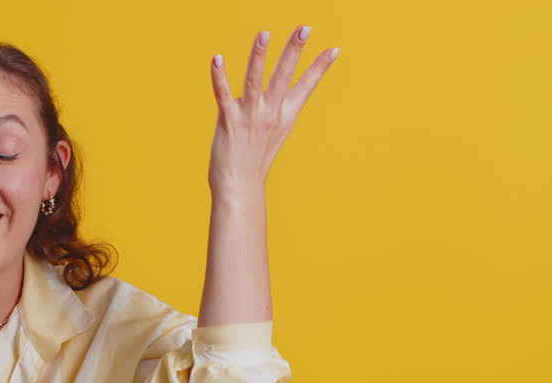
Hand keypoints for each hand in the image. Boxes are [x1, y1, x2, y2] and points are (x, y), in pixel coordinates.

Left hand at [207, 25, 338, 194]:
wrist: (240, 186)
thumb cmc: (255, 159)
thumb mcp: (273, 131)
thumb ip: (271, 108)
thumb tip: (264, 91)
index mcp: (285, 115)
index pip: (306, 86)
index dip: (319, 68)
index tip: (334, 49)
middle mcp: (271, 113)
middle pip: (284, 75)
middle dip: (294, 50)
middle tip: (305, 27)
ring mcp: (250, 117)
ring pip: (255, 80)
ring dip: (259, 56)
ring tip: (264, 33)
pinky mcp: (229, 121)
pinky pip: (223, 94)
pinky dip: (220, 76)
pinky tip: (217, 59)